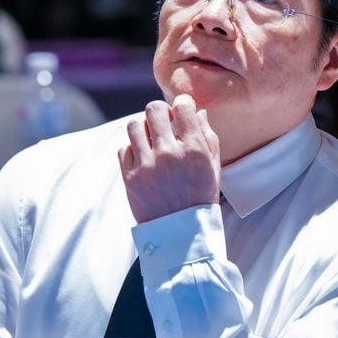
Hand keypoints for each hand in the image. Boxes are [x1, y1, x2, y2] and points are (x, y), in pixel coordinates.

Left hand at [118, 94, 220, 222]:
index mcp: (194, 149)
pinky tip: (142, 157)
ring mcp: (147, 165)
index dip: (182, 104)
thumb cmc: (200, 197)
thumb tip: (197, 111)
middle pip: (154, 110)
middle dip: (159, 112)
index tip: (181, 111)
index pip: (182, 107)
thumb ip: (208, 136)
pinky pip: (124, 148)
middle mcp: (169, 153)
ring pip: (134, 125)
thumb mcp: (213, 168)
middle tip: (163, 122)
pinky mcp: (130, 177)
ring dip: (143, 127)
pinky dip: (132, 148)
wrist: (180, 232)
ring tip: (150, 138)